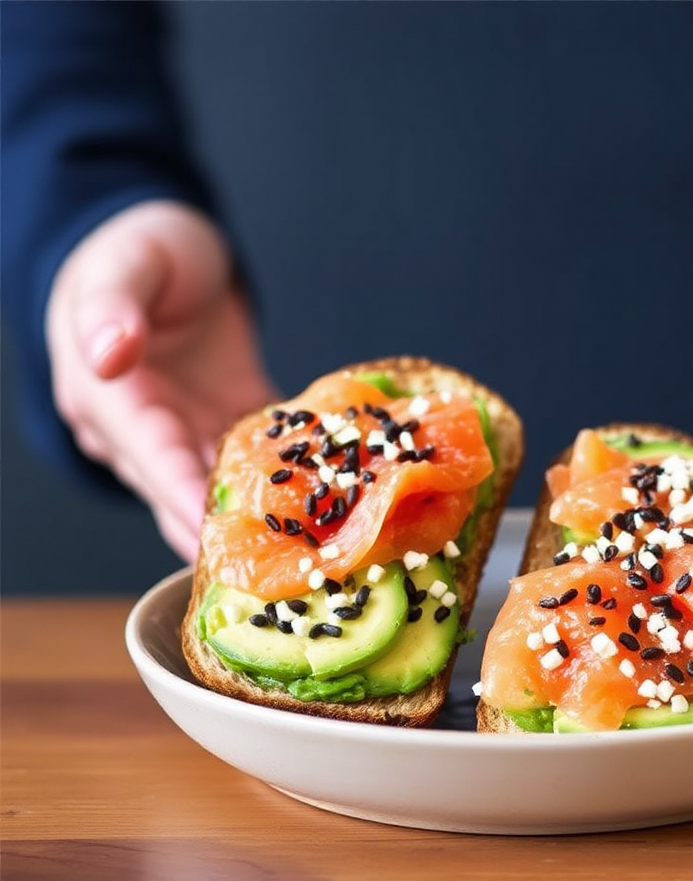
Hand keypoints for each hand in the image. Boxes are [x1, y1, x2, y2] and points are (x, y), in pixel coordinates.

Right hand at [45, 200, 278, 562]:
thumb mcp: (123, 265)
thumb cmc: (139, 248)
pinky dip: (291, 475)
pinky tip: (331, 497)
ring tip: (313, 548)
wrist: (171, 245)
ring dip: (265, 514)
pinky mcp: (231, 421)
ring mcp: (192, 432)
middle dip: (229, 533)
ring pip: (226, 486)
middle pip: (188, 494)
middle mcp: (149, 432)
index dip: (184, 501)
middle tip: (279, 570)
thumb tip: (108, 355)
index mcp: (112, 403)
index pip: (153, 462)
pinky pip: (260, 457)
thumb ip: (111, 308)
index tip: (217, 542)